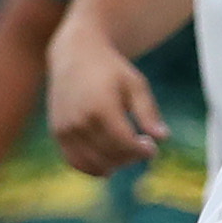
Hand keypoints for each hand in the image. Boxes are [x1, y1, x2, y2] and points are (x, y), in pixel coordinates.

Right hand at [47, 30, 165, 173]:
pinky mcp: (58, 133)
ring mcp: (66, 129)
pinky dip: (94, 167)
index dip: (142, 151)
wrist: (75, 55)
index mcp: (101, 107)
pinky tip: (108, 159)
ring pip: (94, 164)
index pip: (125, 143)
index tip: (152, 147)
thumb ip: (148, 112)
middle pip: (111, 156)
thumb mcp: (135, 84)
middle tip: (140, 146)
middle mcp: (80, 120)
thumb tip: (163, 138)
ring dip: (114, 164)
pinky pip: (76, 162)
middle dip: (131, 157)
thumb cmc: (110, 70)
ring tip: (125, 150)